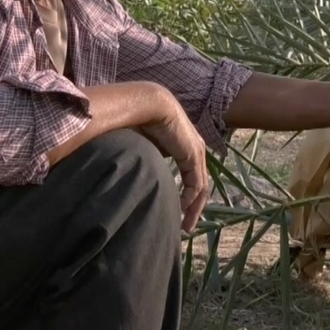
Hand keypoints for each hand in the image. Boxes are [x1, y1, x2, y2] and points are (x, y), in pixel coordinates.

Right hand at [138, 96, 210, 232]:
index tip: (178, 210)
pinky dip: (191, 198)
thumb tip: (128, 171)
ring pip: (201, 187)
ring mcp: (196, 152)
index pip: (192, 175)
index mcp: (184, 146)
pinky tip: (183, 209)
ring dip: (194, 208)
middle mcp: (195, 149)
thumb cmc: (139, 121)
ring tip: (186, 225)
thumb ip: (144, 160)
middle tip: (186, 225)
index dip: (187, 194)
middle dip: (194, 207)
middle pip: (199, 184)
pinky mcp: (194, 155)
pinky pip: (196, 183)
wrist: (147, 104)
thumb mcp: (143, 147)